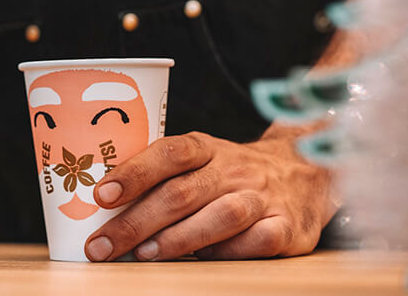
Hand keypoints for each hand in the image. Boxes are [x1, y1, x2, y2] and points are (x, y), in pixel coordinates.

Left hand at [84, 129, 336, 261]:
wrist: (307, 173)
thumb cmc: (232, 174)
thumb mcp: (201, 161)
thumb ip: (162, 178)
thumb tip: (103, 209)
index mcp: (207, 148)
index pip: (168, 153)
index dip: (133, 172)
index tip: (100, 195)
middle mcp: (234, 169)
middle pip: (182, 192)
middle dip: (136, 221)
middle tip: (102, 245)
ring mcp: (263, 197)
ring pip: (219, 216)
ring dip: (177, 238)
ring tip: (144, 255)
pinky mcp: (287, 227)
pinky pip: (256, 241)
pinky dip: (227, 253)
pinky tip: (202, 261)